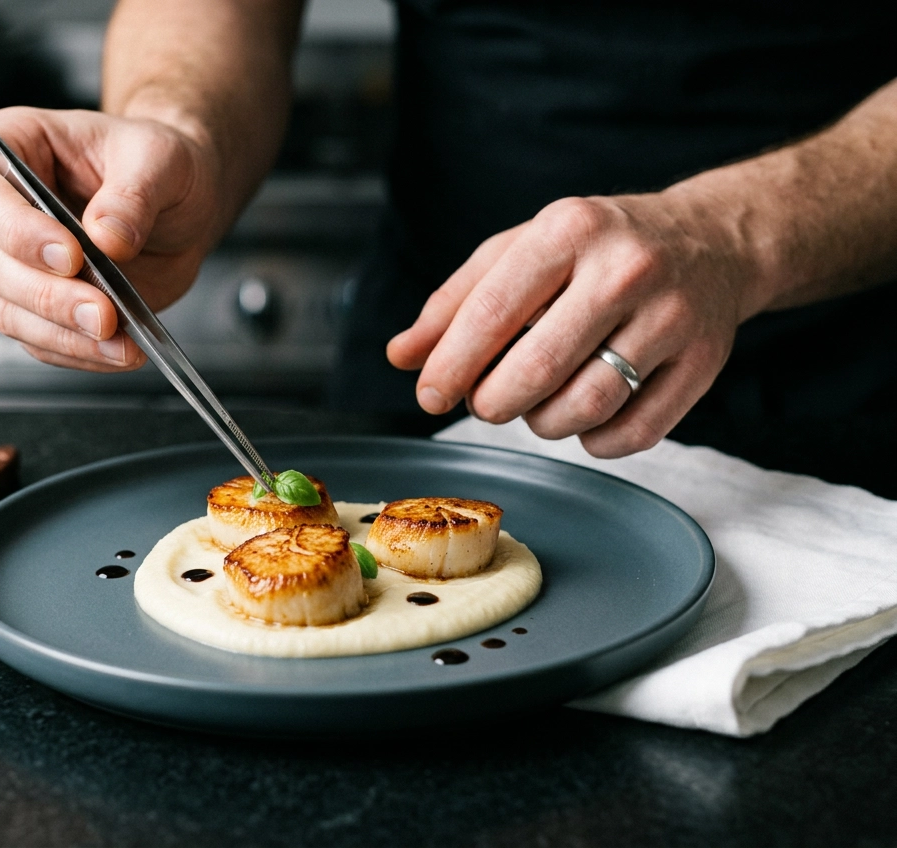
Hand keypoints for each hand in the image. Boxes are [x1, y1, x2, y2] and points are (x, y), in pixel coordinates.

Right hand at [0, 106, 221, 371]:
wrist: (178, 205)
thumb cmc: (156, 162)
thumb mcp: (160, 158)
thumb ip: (134, 193)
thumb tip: (107, 236)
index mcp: (11, 146)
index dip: (18, 230)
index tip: (70, 255)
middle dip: (46, 295)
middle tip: (101, 312)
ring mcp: (9, 262)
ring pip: (9, 310)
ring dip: (62, 333)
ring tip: (117, 339)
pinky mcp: (34, 306)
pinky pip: (40, 340)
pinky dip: (78, 352)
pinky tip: (118, 351)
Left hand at [387, 192, 760, 456]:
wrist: (712, 240)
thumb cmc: (596, 248)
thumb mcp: (521, 251)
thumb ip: (456, 303)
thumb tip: (402, 357)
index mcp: (570, 231)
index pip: (493, 311)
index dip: (452, 365)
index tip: (430, 395)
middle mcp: (626, 270)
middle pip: (536, 371)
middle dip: (493, 403)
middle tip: (485, 401)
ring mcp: (673, 317)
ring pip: (583, 409)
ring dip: (541, 423)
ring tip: (536, 401)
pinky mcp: (703, 363)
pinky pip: (631, 434)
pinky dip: (595, 439)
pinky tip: (585, 412)